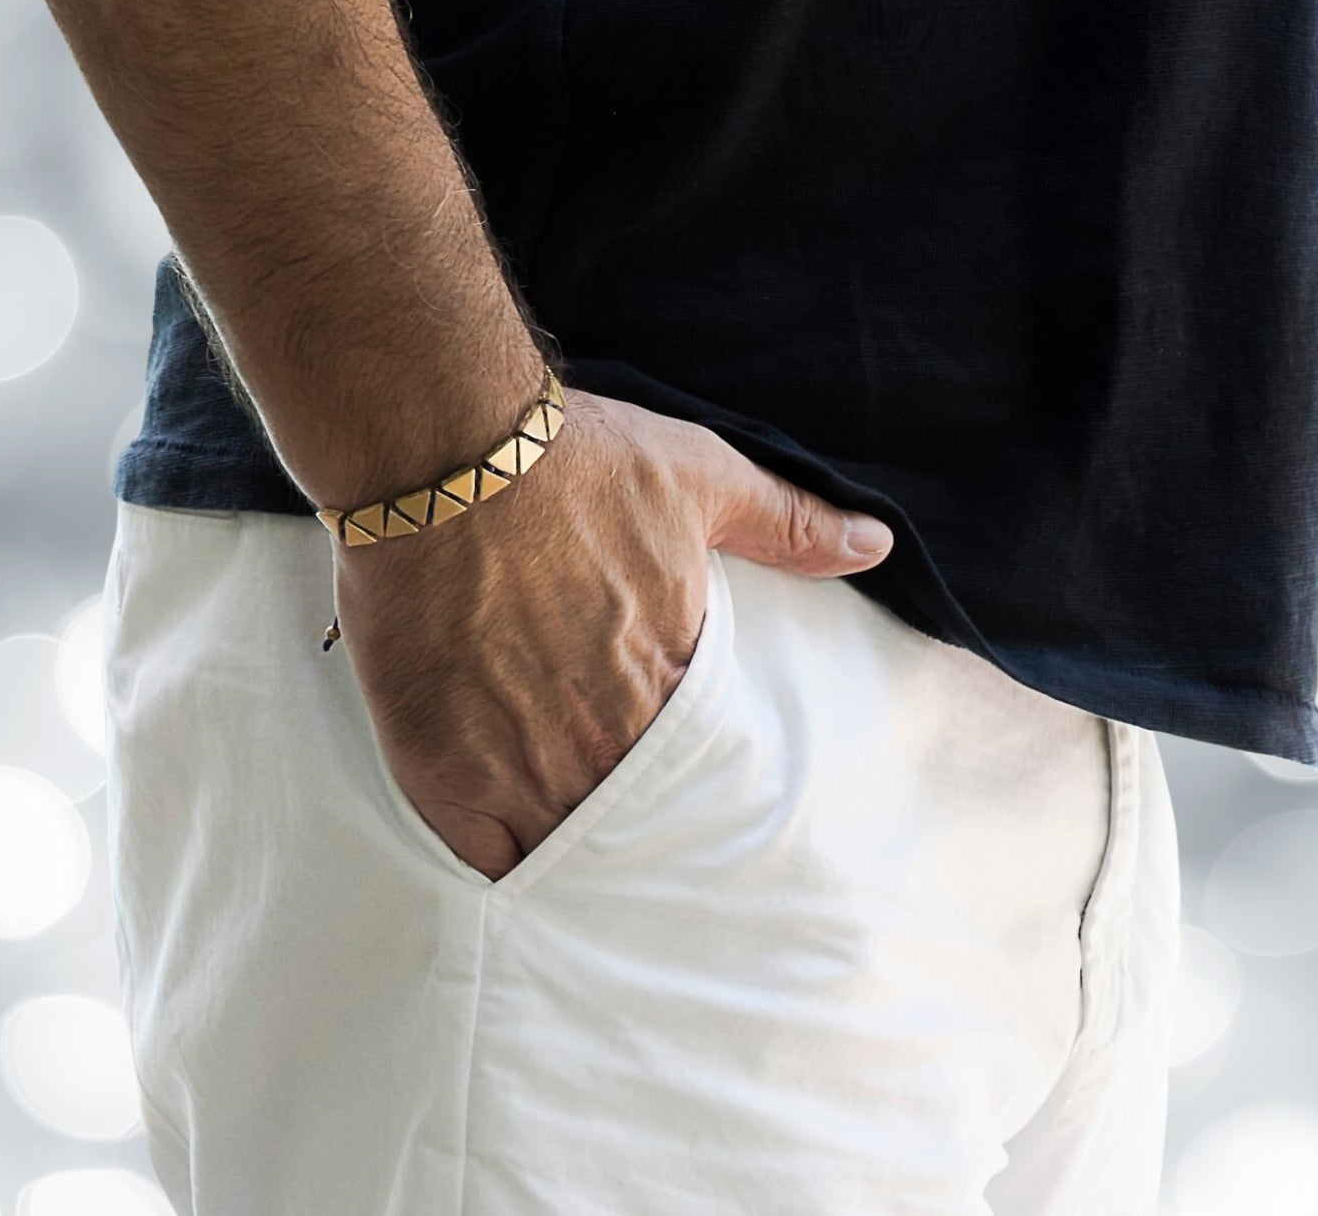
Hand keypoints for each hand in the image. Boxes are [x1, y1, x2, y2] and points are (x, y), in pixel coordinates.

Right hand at [331, 387, 894, 881]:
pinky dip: (506, 860)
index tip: (692, 788)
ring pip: (568, 849)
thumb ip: (788, 524)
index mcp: (670, 682)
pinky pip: (486, 859)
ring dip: (578, 848)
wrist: (446, 457)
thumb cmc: (574, 465)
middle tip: (637, 829)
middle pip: (638, 822)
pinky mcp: (443, 771)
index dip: (698, 784)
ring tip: (584, 850)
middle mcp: (603, 740)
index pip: (706, 774)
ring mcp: (520, 765)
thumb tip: (874, 545)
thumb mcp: (700, 478)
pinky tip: (517, 852)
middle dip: (641, 825)